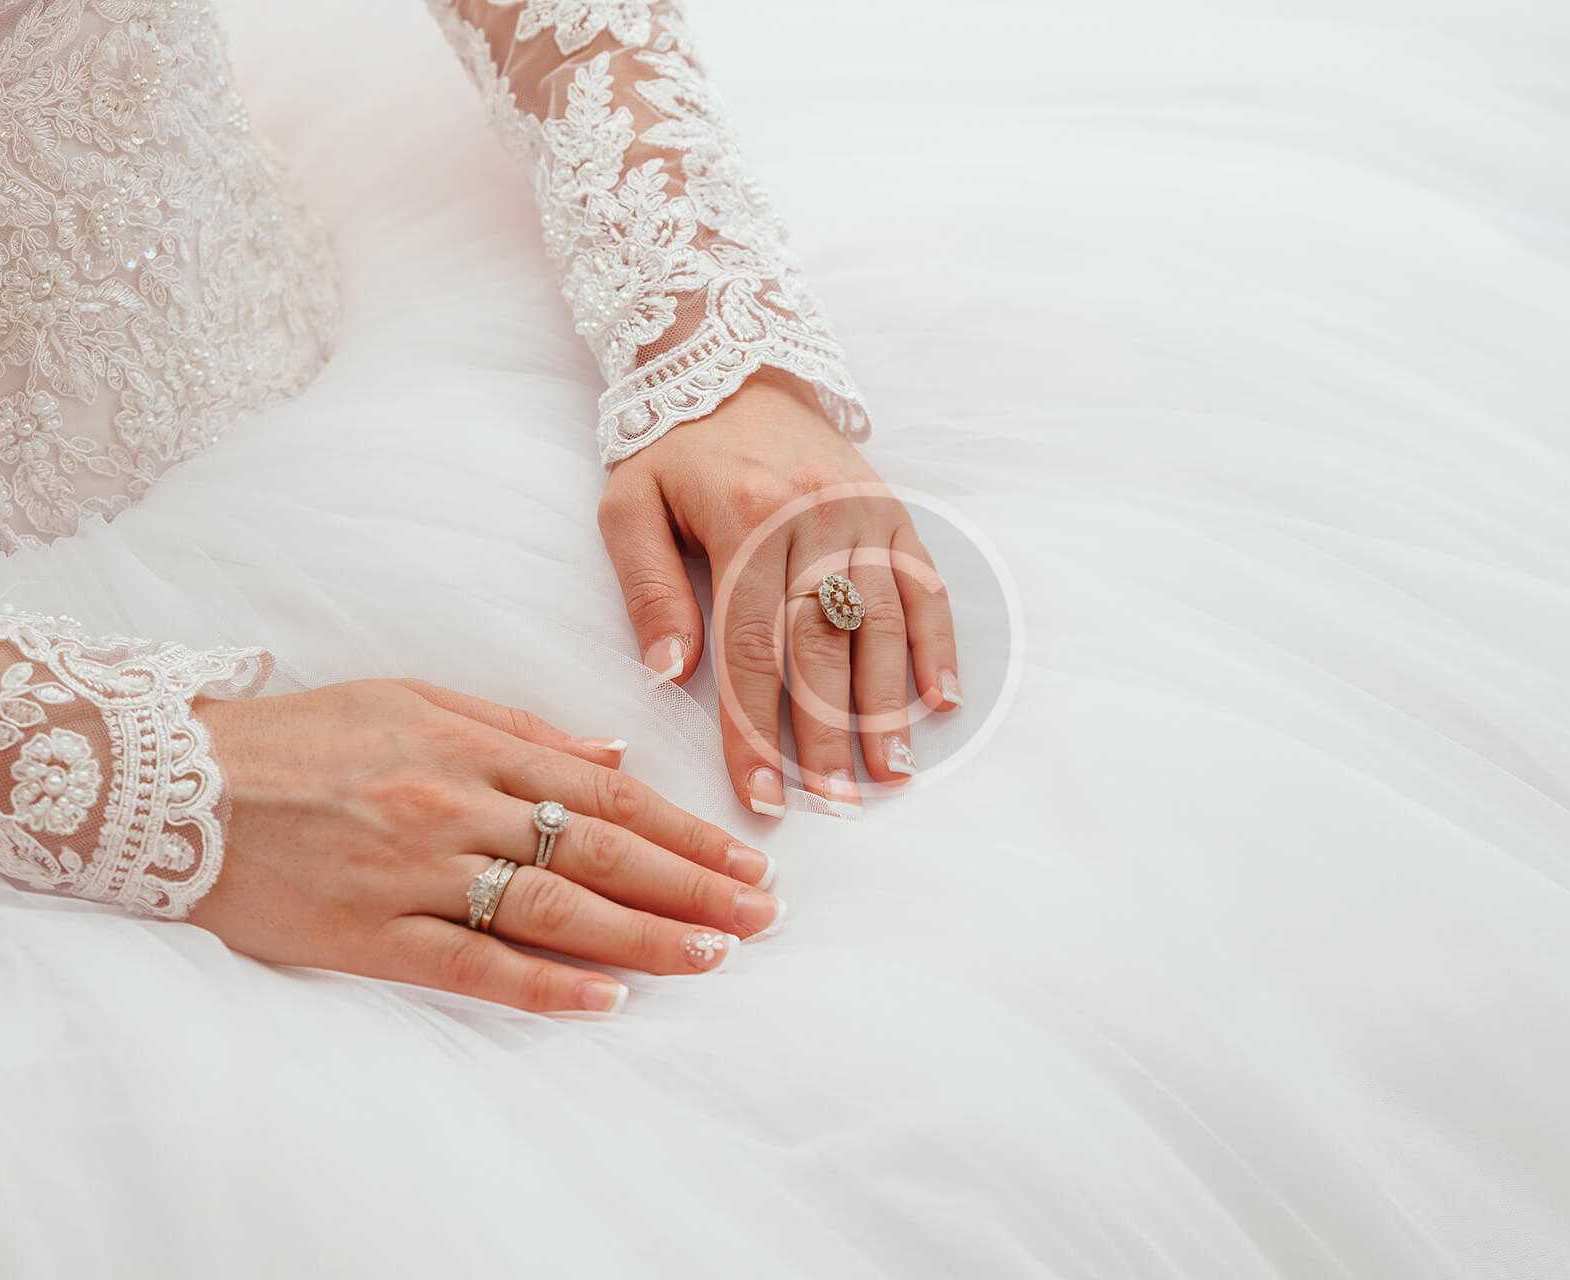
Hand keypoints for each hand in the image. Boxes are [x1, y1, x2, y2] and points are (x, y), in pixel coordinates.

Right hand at [188, 679, 783, 1012]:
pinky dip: (542, 984)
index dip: (684, 830)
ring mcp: (411, 871)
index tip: (746, 859)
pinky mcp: (364, 933)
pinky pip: (469, 965)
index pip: (606, 793)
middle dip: (690, 885)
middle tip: (761, 914)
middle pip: (597, 849)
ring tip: (712, 956)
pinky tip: (606, 999)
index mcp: (468, 742)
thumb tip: (616, 757)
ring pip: (551, 906)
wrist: (174, 779)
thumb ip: (520, 729)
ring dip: (641, 935)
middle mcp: (452, 802)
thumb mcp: (416, 699)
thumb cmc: (305, 735)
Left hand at [598, 371, 960, 815]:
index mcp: (742, 519)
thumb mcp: (628, 506)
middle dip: (828, 734)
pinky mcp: (891, 510)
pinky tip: (941, 701)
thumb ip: (647, 589)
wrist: (732, 360)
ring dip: (890, 704)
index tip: (761, 793)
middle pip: (823, 646)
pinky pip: (923, 584)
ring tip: (891, 772)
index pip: (749, 647)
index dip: (755, 730)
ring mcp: (860, 513)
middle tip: (836, 804)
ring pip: (882, 622)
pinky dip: (937, 644)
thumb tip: (669, 675)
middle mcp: (811, 517)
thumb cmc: (672, 446)